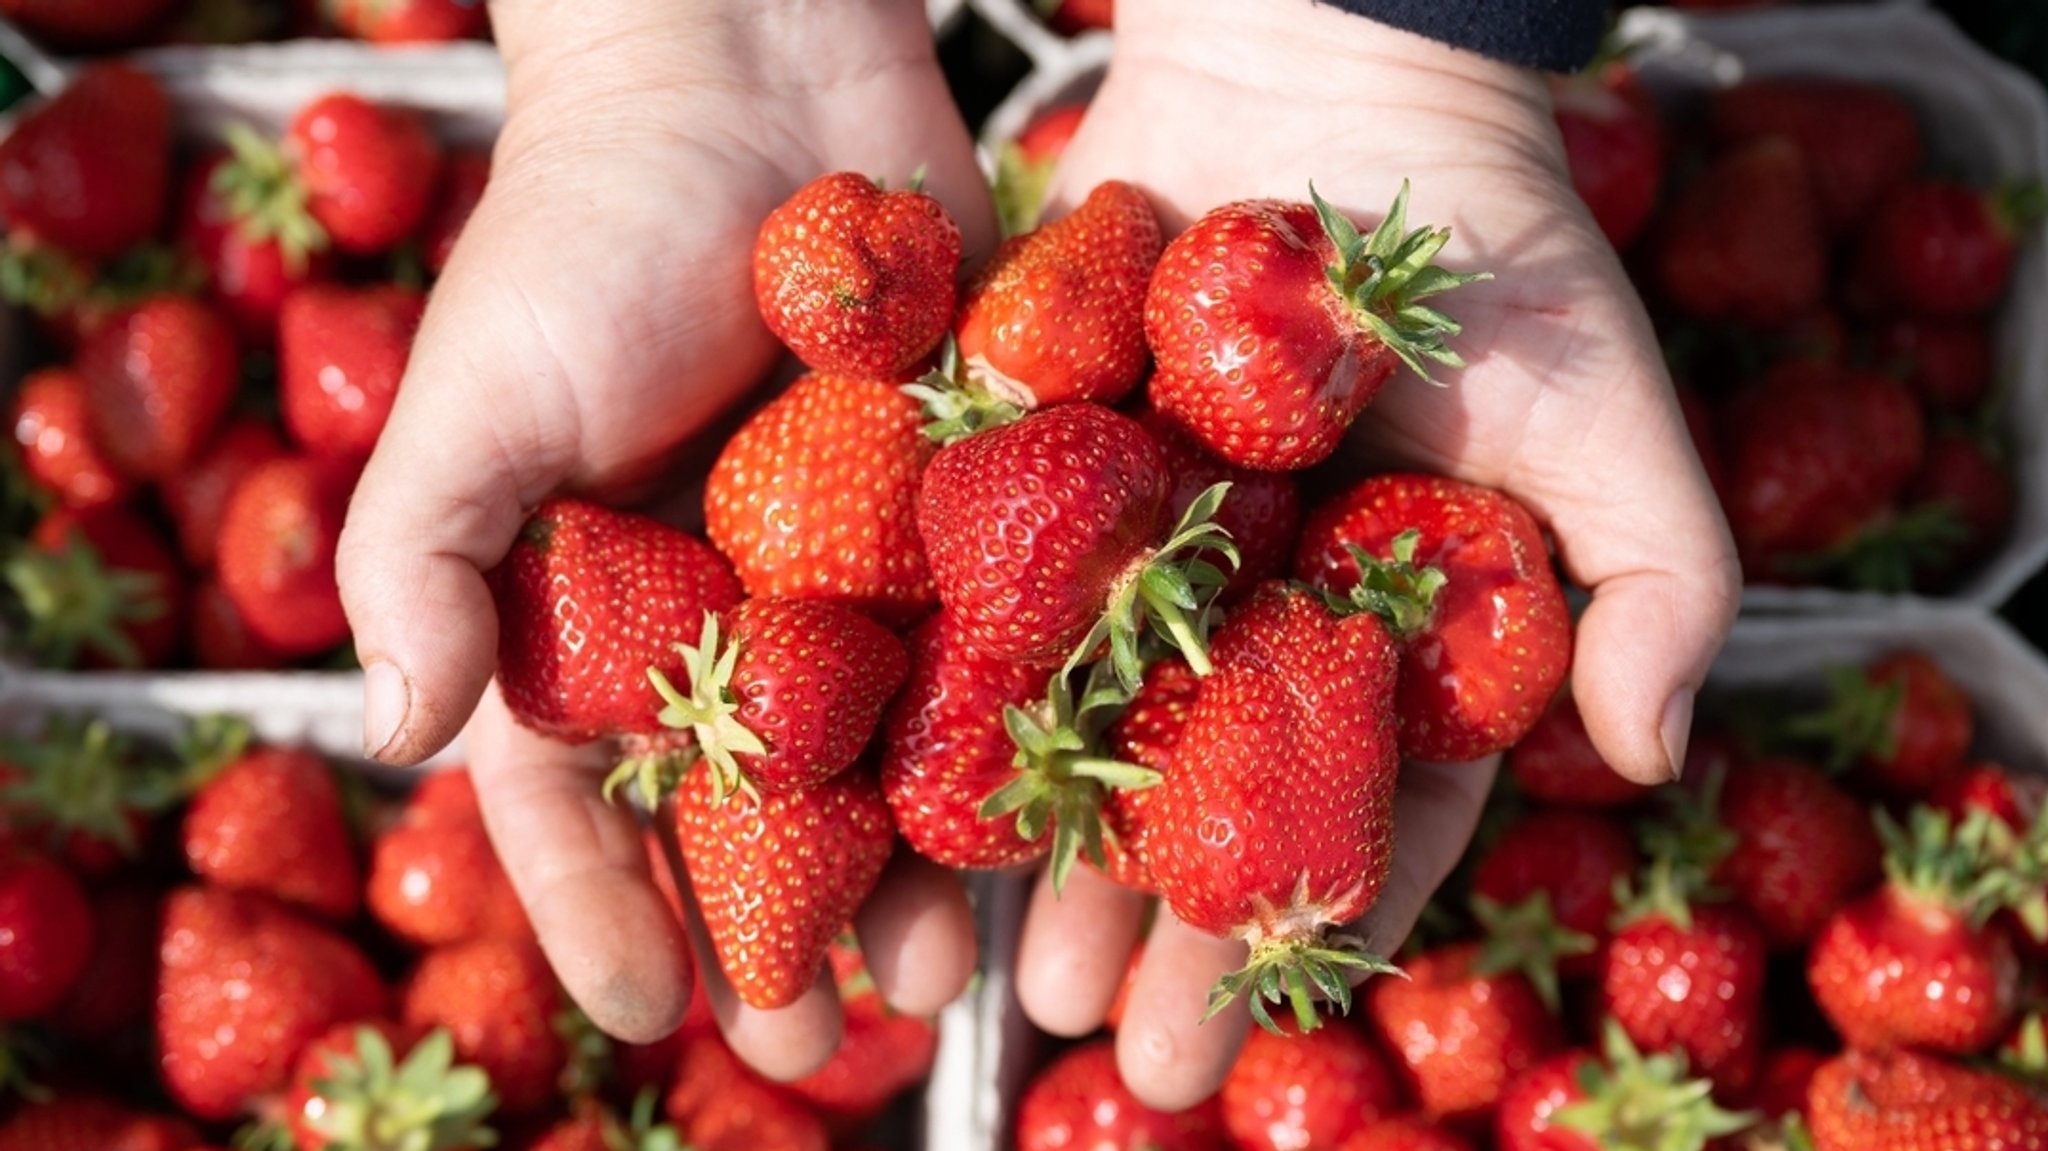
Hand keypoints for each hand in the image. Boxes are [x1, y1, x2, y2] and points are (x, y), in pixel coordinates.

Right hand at [336, 0, 993, 1076]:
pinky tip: (1043, 823)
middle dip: (769, 924)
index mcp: (587, 601)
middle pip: (740, 801)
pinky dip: (1007, 731)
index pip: (576, 789)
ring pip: (873, 750)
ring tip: (934, 974)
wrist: (751, 66)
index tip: (654, 1017)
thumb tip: (384, 736)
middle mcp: (717, 603)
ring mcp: (843, 560)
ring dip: (900, 868)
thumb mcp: (475, 392)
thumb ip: (422, 556)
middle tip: (810, 1044)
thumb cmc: (586, 222)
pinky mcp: (958, 501)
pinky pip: (983, 640)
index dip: (603, 907)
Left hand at [1013, 0, 1739, 1108]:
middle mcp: (1259, 611)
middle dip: (1152, 929)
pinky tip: (887, 790)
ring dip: (1032, 852)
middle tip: (1100, 1047)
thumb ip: (1659, 579)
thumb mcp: (1607, 409)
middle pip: (1199, 803)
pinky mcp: (1037, 466)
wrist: (1326, 63)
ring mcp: (1142, 546)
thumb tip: (1663, 753)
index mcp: (1392, 631)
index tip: (1235, 1036)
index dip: (1302, 931)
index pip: (1354, 814)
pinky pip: (983, 596)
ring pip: (1077, 729)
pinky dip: (939, 690)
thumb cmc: (1491, 237)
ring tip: (981, 965)